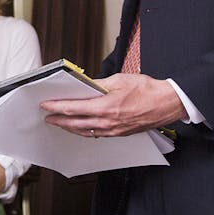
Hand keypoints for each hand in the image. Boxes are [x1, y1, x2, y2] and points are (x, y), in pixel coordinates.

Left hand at [40, 72, 184, 136]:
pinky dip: (85, 131)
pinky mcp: (120, 134)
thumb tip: (86, 86)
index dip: (56, 107)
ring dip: (70, 128)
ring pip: (85, 131)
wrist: (167, 103)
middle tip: (48, 118)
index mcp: (105, 107)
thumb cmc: (148, 91)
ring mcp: (114, 130)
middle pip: (75, 123)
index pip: (73, 108)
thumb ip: (99, 84)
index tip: (46, 105)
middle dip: (59, 120)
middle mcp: (107, 122)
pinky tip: (82, 128)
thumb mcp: (119, 80)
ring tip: (61, 124)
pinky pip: (97, 134)